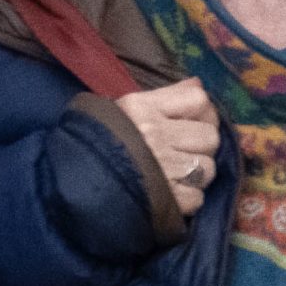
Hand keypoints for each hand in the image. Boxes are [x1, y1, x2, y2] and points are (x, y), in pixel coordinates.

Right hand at [110, 80, 219, 217]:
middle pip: (210, 137)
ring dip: (197, 174)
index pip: (199, 101)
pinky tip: (171, 192)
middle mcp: (154, 136)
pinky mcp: (165, 201)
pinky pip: (197, 197)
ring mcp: (161, 169)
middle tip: (183, 152)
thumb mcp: (129, 108)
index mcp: (143, 109)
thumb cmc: (105, 139)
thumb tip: (198, 85)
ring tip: (177, 174)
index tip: (193, 123)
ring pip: (208, 169)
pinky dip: (188, 198)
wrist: (74, 181)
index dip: (203, 113)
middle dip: (202, 146)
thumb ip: (167, 95)